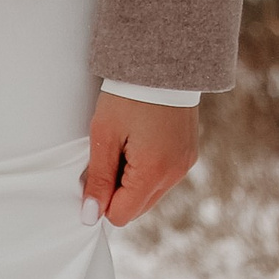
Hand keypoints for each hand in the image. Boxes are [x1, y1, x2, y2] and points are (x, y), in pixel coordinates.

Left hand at [80, 92, 199, 226]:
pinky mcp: (188, 155)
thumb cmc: (128, 96)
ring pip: (150, 195)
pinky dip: (148, 170)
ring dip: (133, 181)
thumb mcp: (104, 136)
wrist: (164, 61)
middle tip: (112, 155)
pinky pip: (162, 179)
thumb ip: (98, 180)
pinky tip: (141, 142)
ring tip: (127, 146)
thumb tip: (90, 217)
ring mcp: (184, 165)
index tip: (97, 173)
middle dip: (118, 191)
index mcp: (153, 171)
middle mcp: (174, 174)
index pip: (121, 215)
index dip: (102, 201)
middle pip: (137, 209)